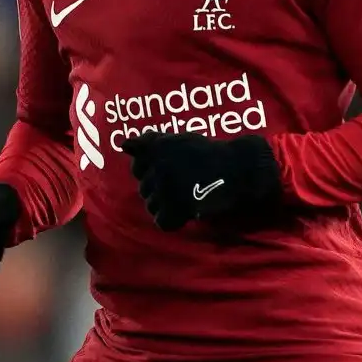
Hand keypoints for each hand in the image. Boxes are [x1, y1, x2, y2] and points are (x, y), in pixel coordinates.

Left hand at [123, 132, 281, 231]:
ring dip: (165, 206)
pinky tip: (184, 213)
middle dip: (159, 190)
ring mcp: (166, 189)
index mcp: (157, 148)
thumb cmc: (211, 152)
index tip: (166, 173)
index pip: (137, 166)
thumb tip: (124, 144)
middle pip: (144, 189)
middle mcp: (158, 167)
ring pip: (151, 206)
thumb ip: (150, 142)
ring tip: (183, 199)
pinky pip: (162, 222)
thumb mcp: (178, 140)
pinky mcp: (177, 208)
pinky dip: (172, 220)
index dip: (150, 172)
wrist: (238, 168)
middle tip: (180, 187)